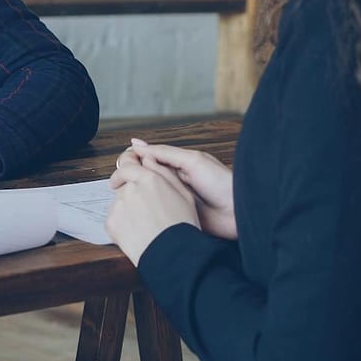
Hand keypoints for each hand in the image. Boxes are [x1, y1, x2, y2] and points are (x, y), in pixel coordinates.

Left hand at [105, 158, 199, 264]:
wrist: (173, 255)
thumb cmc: (183, 226)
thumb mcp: (184, 194)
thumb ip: (164, 172)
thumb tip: (149, 159)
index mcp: (148, 178)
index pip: (127, 164)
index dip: (124, 169)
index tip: (122, 175)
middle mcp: (130, 188)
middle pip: (123, 186)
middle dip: (130, 195)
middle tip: (145, 211)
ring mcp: (118, 205)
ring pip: (119, 204)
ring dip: (128, 211)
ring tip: (146, 225)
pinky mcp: (111, 222)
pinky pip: (114, 220)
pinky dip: (123, 226)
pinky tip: (139, 233)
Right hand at [113, 139, 236, 239]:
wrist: (241, 213)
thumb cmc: (222, 183)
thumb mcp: (191, 161)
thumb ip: (164, 153)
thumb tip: (137, 144)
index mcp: (178, 165)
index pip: (150, 159)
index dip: (135, 160)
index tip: (122, 163)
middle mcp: (175, 181)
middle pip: (147, 177)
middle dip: (134, 178)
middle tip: (120, 182)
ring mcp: (176, 199)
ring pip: (150, 194)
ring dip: (140, 194)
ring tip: (126, 196)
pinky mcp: (178, 216)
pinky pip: (159, 212)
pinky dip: (149, 210)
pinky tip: (139, 210)